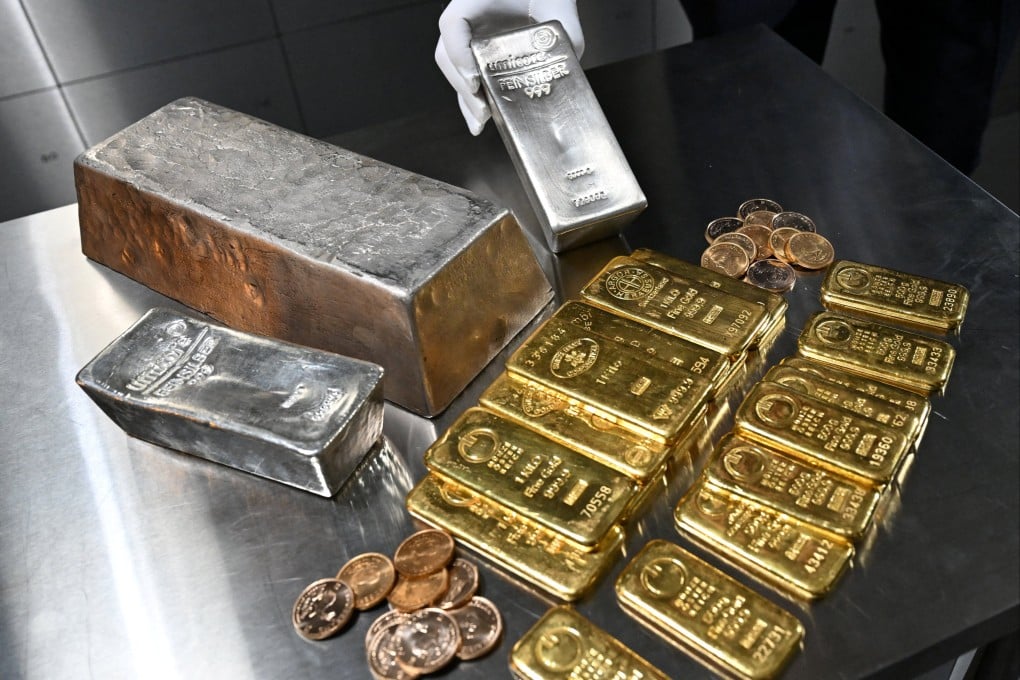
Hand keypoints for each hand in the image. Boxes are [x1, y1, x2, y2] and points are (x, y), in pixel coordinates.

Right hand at [435, 0, 584, 134]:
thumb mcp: (558, 3)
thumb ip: (567, 29)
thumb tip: (569, 65)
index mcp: (475, 0)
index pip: (453, 24)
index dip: (458, 53)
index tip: (475, 79)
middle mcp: (466, 21)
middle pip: (448, 55)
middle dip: (463, 87)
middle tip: (483, 111)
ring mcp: (468, 39)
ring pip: (454, 71)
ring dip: (465, 98)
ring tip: (480, 122)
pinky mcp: (477, 55)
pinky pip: (467, 77)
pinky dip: (472, 99)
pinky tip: (481, 119)